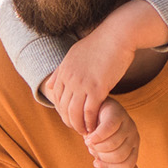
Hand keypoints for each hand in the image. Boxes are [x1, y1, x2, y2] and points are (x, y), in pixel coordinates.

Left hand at [44, 0, 167, 135]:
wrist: (117, 35)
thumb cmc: (99, 44)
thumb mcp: (74, 54)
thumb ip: (60, 71)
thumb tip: (50, 85)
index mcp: (63, 71)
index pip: (57, 99)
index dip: (62, 112)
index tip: (70, 118)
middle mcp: (70, 79)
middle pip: (64, 108)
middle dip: (70, 122)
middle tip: (78, 129)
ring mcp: (82, 84)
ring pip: (75, 113)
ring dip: (79, 126)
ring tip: (86, 132)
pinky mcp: (98, 88)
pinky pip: (90, 112)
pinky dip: (90, 122)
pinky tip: (94, 127)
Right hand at [85, 98, 138, 167]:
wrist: (91, 110)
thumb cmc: (98, 135)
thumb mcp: (102, 154)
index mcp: (133, 148)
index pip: (127, 166)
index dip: (110, 167)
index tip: (96, 162)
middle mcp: (134, 136)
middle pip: (119, 155)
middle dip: (101, 156)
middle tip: (92, 148)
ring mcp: (127, 123)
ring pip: (113, 143)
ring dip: (96, 146)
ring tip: (89, 140)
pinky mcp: (116, 112)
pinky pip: (108, 128)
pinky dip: (96, 136)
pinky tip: (88, 134)